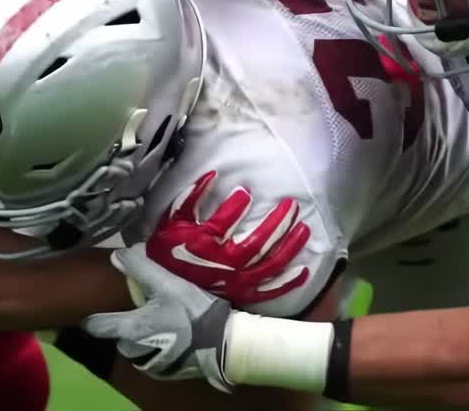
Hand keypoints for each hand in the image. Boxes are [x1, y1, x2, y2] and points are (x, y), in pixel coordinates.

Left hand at [84, 243, 236, 391]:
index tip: (90, 309)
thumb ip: (140, 268)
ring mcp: (150, 365)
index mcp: (131, 328)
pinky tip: (169, 339)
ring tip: (155, 324)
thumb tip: (116, 256)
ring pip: (134, 350)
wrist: (224, 344)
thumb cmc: (193, 312)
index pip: (97, 326)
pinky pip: (150, 360)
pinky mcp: (165, 373)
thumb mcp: (168, 284)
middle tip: (137, 311)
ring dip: (139, 340)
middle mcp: (135, 350)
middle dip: (123, 326)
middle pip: (118, 337)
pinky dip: (154, 350)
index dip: (90, 318)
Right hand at [147, 170, 309, 305]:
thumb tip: (211, 175)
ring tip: (304, 229)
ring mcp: (237, 281)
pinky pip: (268, 291)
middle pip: (258, 243)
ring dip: (289, 246)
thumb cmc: (169, 248)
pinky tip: (303, 270)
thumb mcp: (173, 218)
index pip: (225, 222)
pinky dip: (286, 283)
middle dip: (278, 222)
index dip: (237, 205)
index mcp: (205, 244)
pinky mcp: (242, 293)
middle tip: (292, 205)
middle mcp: (225, 264)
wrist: (164, 284)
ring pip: (269, 264)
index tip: (246, 191)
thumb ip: (191, 196)